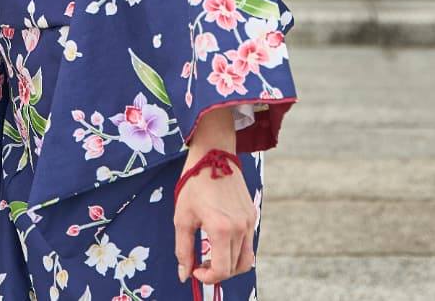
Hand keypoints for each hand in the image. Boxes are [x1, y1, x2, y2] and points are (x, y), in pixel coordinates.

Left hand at [173, 149, 254, 287]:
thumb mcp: (182, 218)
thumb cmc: (194, 184)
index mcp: (221, 229)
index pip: (222, 270)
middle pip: (234, 268)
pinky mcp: (252, 215)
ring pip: (245, 259)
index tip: (195, 271)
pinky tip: (220, 241)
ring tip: (213, 257)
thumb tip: (184, 275)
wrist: (214, 155)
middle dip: (217, 273)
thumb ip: (184, 250)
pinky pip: (248, 243)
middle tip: (201, 265)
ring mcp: (249, 221)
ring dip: (230, 266)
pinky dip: (236, 251)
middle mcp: (240, 228)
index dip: (208, 278)